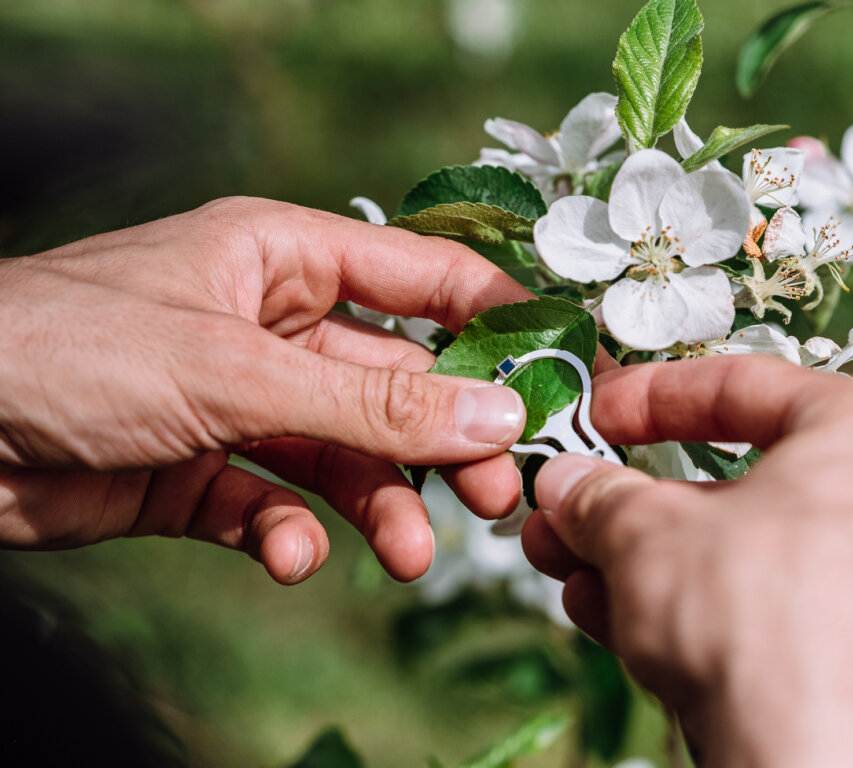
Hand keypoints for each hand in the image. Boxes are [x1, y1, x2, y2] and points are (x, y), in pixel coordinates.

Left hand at [0, 197, 533, 583]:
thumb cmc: (67, 348)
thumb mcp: (237, 371)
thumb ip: (371, 405)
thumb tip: (492, 414)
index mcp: (282, 261)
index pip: (420, 277)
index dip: (493, 319)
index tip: (555, 373)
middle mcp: (269, 329)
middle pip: (393, 384)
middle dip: (444, 442)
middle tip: (495, 497)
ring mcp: (238, 403)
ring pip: (343, 457)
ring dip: (380, 507)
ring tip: (407, 556)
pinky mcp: (202, 472)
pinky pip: (275, 505)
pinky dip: (291, 536)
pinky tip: (289, 557)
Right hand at [522, 356, 852, 767]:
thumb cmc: (761, 630)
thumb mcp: (643, 532)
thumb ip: (598, 494)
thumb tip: (568, 486)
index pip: (745, 385)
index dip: (649, 396)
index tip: (596, 413)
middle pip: (742, 486)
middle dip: (635, 503)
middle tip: (573, 508)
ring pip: (750, 561)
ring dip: (650, 563)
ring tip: (574, 572)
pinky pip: (776, 621)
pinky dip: (698, 614)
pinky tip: (619, 623)